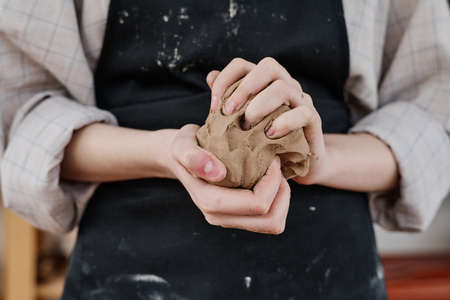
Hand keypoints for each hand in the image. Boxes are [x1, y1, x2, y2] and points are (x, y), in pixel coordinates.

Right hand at [166, 124, 290, 233]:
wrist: (182, 155)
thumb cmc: (186, 145)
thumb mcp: (183, 143)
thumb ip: (192, 156)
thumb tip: (217, 173)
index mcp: (210, 202)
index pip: (257, 204)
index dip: (273, 182)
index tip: (271, 157)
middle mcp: (219, 217)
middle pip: (270, 221)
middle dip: (282, 193)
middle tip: (277, 167)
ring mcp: (229, 220)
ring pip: (273, 223)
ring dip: (282, 198)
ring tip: (276, 173)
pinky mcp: (237, 217)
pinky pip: (269, 219)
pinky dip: (278, 200)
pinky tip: (270, 179)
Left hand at [206, 57, 328, 184]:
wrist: (297, 162)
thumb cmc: (265, 141)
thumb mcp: (242, 123)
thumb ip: (229, 100)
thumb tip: (211, 76)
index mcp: (265, 83)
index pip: (242, 66)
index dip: (225, 80)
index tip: (213, 107)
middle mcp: (284, 86)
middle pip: (268, 66)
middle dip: (245, 87)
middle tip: (228, 112)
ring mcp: (301, 101)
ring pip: (284, 87)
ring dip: (261, 105)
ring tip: (248, 126)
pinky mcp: (313, 121)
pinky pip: (303, 112)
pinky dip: (285, 122)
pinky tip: (270, 134)